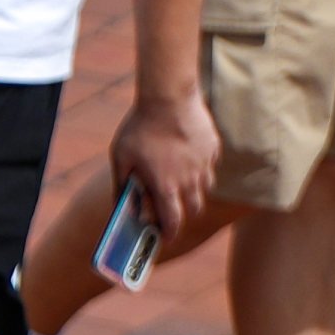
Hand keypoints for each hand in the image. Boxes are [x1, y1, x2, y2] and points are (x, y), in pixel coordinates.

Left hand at [111, 88, 220, 240]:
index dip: (169, 233)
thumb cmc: (140, 128)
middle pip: (194, 209)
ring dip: (192, 194)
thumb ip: (122, 185)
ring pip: (204, 189)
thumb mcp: (121, 158)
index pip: (173, 220)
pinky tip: (186, 161)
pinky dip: (200, 171)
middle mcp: (190, 179)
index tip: (165, 237)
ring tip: (178, 186)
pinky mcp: (213, 149)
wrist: (168, 97)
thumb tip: (121, 207)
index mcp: (166, 185)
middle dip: (183, 215)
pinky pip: (209, 167)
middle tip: (171, 212)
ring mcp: (205, 164)